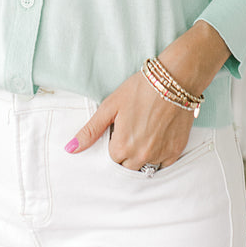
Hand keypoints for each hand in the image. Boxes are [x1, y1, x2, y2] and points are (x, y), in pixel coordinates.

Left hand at [64, 22, 230, 168]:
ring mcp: (159, 155)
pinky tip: (159, 136)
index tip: (121, 128)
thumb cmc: (140, 88)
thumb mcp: (111, 105)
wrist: (175, 79)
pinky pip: (163, 165)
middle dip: (127, 152)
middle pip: (127, 166)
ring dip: (143, 156)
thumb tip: (69, 149)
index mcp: (121, 146)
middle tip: (134, 129)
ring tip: (147, 131)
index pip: (111, 158)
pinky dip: (159, 155)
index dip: (115, 142)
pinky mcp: (175, 151)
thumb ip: (90, 130)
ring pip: (145, 167)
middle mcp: (140, 156)